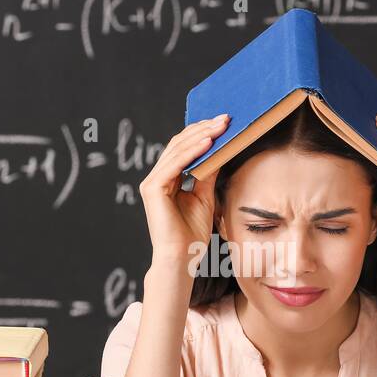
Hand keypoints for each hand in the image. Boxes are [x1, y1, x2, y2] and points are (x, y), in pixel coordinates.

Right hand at [140, 114, 229, 270]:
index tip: (224, 124)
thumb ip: (208, 173)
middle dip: (203, 129)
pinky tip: (209, 143)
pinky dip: (192, 152)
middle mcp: (157, 178)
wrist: (181, 258)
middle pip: (179, 144)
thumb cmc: (191, 233)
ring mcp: (152, 182)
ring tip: (220, 126)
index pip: (183, 148)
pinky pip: (175, 164)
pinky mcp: (153, 189)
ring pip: (177, 150)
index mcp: (167, 179)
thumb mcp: (205, 196)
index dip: (202, 133)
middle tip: (225, 119)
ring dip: (200, 136)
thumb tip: (220, 150)